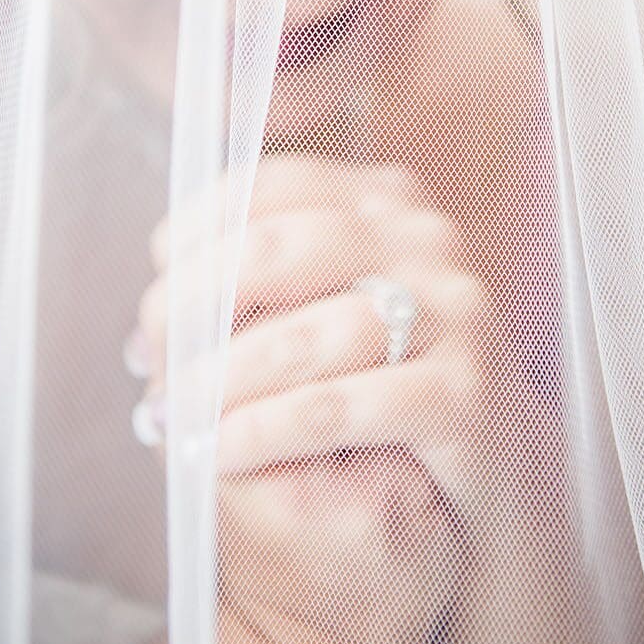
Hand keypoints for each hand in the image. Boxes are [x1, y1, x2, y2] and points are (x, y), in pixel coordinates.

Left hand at [130, 157, 490, 643]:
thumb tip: (152, 323)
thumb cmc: (385, 376)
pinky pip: (339, 405)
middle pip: (275, 248)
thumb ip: (259, 290)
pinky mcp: (464, 391)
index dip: (195, 233)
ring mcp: (452, 311)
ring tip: (174, 419)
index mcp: (385, 199)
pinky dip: (264, 429)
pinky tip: (222, 450)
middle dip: (192, 305)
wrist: (491, 458)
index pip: (270, 185)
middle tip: (154, 359)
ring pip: (306, 333)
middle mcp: (424, 238)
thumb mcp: (327, 307)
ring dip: (220, 380)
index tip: (157, 293)